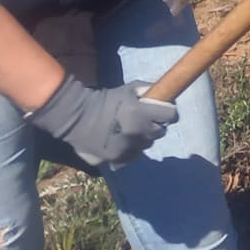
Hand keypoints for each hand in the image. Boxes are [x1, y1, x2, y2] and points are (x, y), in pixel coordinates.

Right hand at [28, 76, 176, 168]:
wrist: (77, 118)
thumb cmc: (105, 100)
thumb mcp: (129, 88)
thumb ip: (149, 91)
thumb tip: (166, 95)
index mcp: (142, 113)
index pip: (171, 115)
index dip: (169, 112)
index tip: (164, 111)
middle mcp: (138, 133)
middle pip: (160, 131)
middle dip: (156, 125)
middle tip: (145, 120)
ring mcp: (128, 149)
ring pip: (148, 144)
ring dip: (144, 138)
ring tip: (132, 130)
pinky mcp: (118, 160)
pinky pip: (135, 156)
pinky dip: (133, 150)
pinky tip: (124, 141)